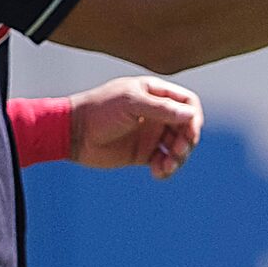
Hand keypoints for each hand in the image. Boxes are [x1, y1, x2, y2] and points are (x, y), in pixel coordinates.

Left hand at [68, 76, 201, 179]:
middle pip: (186, 128)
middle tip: (178, 151)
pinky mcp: (142, 153)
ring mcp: (150, 134)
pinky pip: (163, 162)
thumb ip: (161, 108)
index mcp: (155, 94)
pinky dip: (166, 169)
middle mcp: (156, 114)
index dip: (193, 118)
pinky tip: (158, 173)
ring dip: (178, 158)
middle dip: (187, 141)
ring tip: (167, 166)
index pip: (187, 104)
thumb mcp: (131, 103)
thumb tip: (191, 115)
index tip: (188, 131)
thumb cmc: (100, 110)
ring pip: (177, 147)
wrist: (74, 132)